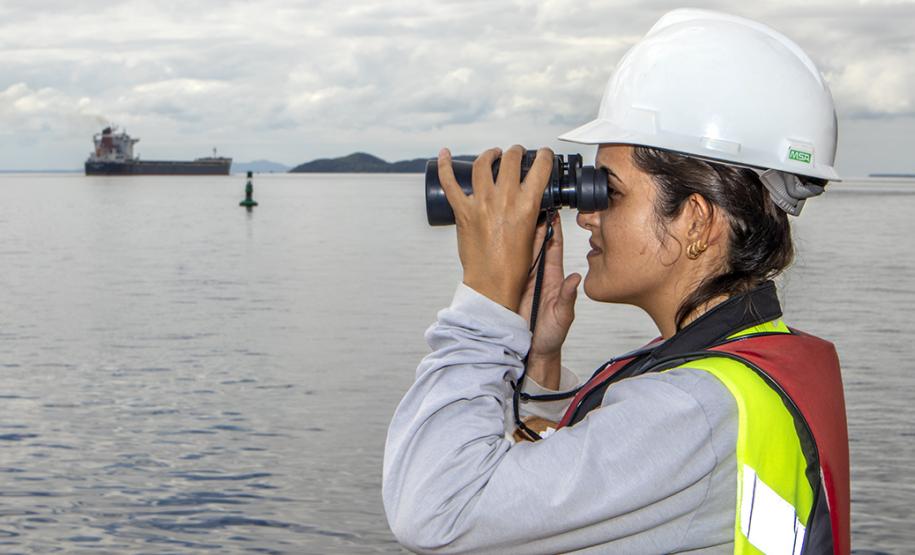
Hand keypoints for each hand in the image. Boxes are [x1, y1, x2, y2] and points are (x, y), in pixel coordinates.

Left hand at [437, 145, 553, 312]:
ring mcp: (481, 203)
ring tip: (493, 155)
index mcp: (528, 205)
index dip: (542, 155)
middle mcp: (505, 199)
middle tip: (515, 154)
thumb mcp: (536, 238)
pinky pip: (449, 183)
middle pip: (510, 159)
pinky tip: (445, 153)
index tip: (541, 155)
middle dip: (515, 152)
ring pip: (483, 164)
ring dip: (489, 154)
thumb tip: (542, 208)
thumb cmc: (514, 267)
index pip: (540, 167)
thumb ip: (540, 219)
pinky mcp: (463, 212)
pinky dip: (445, 165)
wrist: (492, 284)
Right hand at [518, 215, 580, 388]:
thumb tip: (575, 278)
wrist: (534, 350)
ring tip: (515, 214)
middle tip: (530, 204)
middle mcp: (538, 274)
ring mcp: (523, 279)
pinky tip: (500, 238)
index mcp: (553, 277)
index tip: (553, 211)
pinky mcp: (510, 286)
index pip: (554, 247)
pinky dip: (504, 252)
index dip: (554, 229)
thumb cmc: (552, 334)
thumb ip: (567, 297)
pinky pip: (507, 265)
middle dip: (534, 223)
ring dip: (518, 234)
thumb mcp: (562, 316)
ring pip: (521, 251)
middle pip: (535, 243)